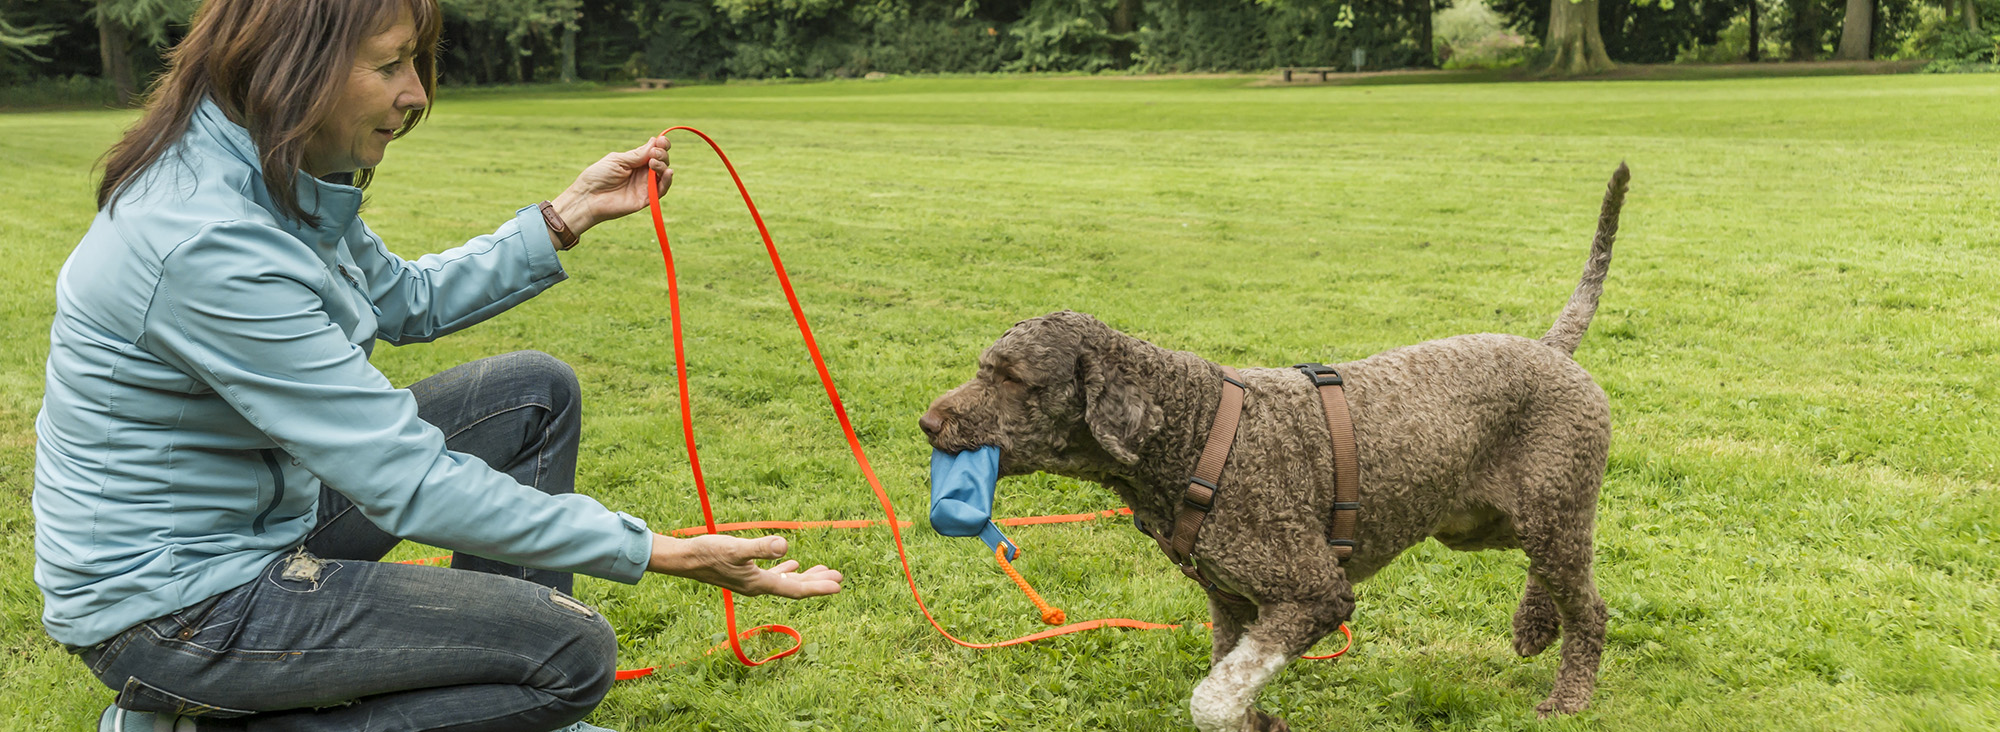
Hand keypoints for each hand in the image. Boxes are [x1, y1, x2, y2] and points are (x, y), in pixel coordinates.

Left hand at [549, 135, 672, 236]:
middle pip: (661, 160)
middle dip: (661, 154)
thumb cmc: (598, 176)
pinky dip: (668, 181)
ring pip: (664, 174)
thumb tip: (655, 141)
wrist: (588, 198)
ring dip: (663, 165)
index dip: (661, 145)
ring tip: (653, 162)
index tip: (662, 141)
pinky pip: (662, 190)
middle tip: (653, 154)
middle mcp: (642, 173)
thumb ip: (637, 154)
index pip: (654, 151)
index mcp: (635, 161)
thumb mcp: (617, 160)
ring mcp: (645, 186)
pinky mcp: (646, 199)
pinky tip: (668, 172)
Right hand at [647, 533, 843, 598]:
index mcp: (759, 583)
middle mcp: (758, 586)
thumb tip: (785, 545)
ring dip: (804, 577)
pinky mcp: (745, 574)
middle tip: (839, 577)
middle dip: (817, 583)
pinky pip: (772, 576)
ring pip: (785, 581)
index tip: (838, 585)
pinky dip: (786, 571)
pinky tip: (791, 564)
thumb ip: (761, 547)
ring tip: (823, 571)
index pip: (795, 588)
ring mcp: (752, 581)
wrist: (685, 560)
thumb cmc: (708, 552)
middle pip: (794, 587)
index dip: (818, 587)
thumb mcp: (736, 547)